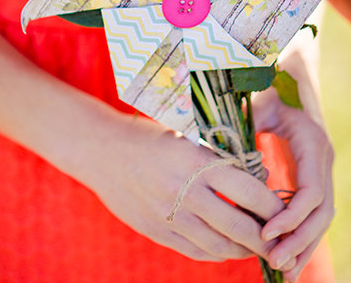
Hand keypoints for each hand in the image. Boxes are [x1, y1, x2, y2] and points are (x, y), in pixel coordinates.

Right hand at [60, 106, 290, 263]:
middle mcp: (187, 192)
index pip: (249, 191)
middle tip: (281, 245)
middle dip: (266, 240)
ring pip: (218, 245)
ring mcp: (170, 215)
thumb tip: (255, 178)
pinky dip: (216, 253)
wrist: (102, 149)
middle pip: (239, 226)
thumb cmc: (149, 136)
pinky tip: (225, 248)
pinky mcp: (157, 230)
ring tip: (255, 248)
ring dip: (242, 250)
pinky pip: (194, 250)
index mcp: (198, 162)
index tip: (284, 210)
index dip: (272, 206)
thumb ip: (216, 160)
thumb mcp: (186, 138)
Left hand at [253, 88, 334, 280]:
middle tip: (275, 264)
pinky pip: (312, 212)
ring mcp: (321, 170)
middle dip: (299, 240)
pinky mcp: (312, 177)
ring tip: (283, 273)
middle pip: (321, 212)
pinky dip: (301, 234)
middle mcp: (322, 160)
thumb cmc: (270, 90)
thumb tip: (215, 140)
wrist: (291, 80)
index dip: (290, 216)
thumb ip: (245, 119)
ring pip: (320, 218)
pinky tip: (286, 255)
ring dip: (303, 245)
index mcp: (312, 144)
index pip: (310, 192)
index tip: (265, 233)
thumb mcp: (259, 102)